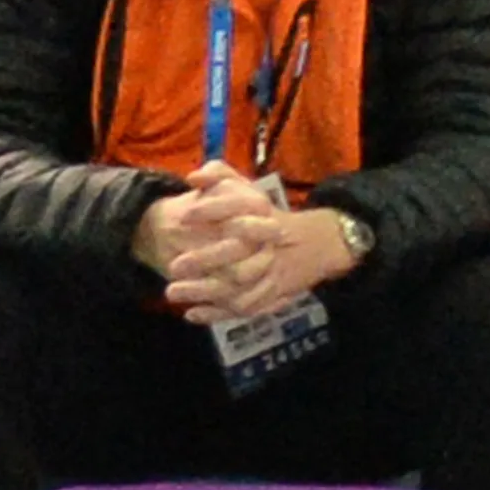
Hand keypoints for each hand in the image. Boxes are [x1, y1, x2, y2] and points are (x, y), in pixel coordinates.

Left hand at [134, 163, 344, 324]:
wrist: (318, 243)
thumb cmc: (270, 215)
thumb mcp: (249, 190)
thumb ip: (220, 174)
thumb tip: (192, 176)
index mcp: (264, 213)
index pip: (239, 206)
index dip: (212, 209)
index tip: (184, 216)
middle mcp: (269, 243)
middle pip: (236, 253)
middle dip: (203, 260)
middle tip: (173, 266)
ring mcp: (272, 272)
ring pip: (238, 286)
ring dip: (203, 292)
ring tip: (172, 293)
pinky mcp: (272, 295)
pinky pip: (244, 307)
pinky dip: (217, 314)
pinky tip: (191, 314)